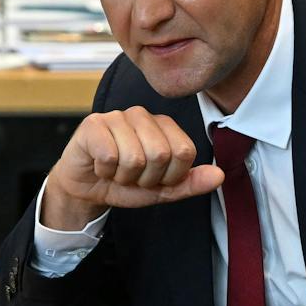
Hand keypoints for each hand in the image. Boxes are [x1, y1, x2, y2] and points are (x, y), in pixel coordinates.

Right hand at [41, 107, 224, 228]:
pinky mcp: (93, 124)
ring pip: (134, 156)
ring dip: (123, 176)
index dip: (170, 176)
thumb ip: (190, 183)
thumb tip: (219, 175)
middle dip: (145, 178)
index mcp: (163, 126)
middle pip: (160, 154)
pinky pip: (109, 156)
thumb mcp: (162, 190)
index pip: (184, 152)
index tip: (155, 179)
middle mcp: (142, 115)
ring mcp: (116, 116)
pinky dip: (105, 172)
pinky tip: (100, 165)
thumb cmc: (124, 183)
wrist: (86, 188)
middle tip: (132, 176)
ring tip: (116, 170)